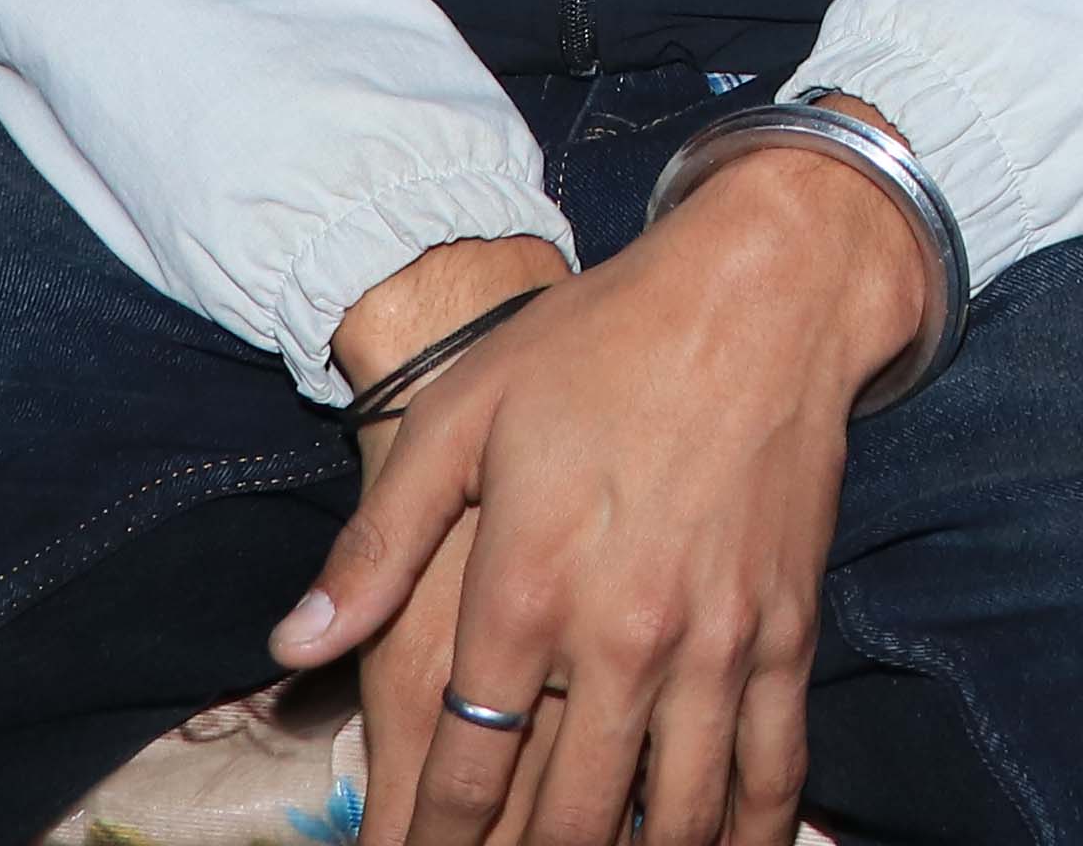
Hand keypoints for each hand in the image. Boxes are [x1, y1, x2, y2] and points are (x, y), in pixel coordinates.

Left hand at [273, 117, 939, 845]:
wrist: (763, 291)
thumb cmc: (598, 343)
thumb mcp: (462, 416)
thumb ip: (376, 545)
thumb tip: (295, 646)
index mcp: (528, 589)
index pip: (465, 770)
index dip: (430, 843)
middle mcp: (624, 636)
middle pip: (568, 820)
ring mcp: (717, 642)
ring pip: (675, 816)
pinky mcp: (787, 629)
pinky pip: (773, 768)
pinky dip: (748, 832)